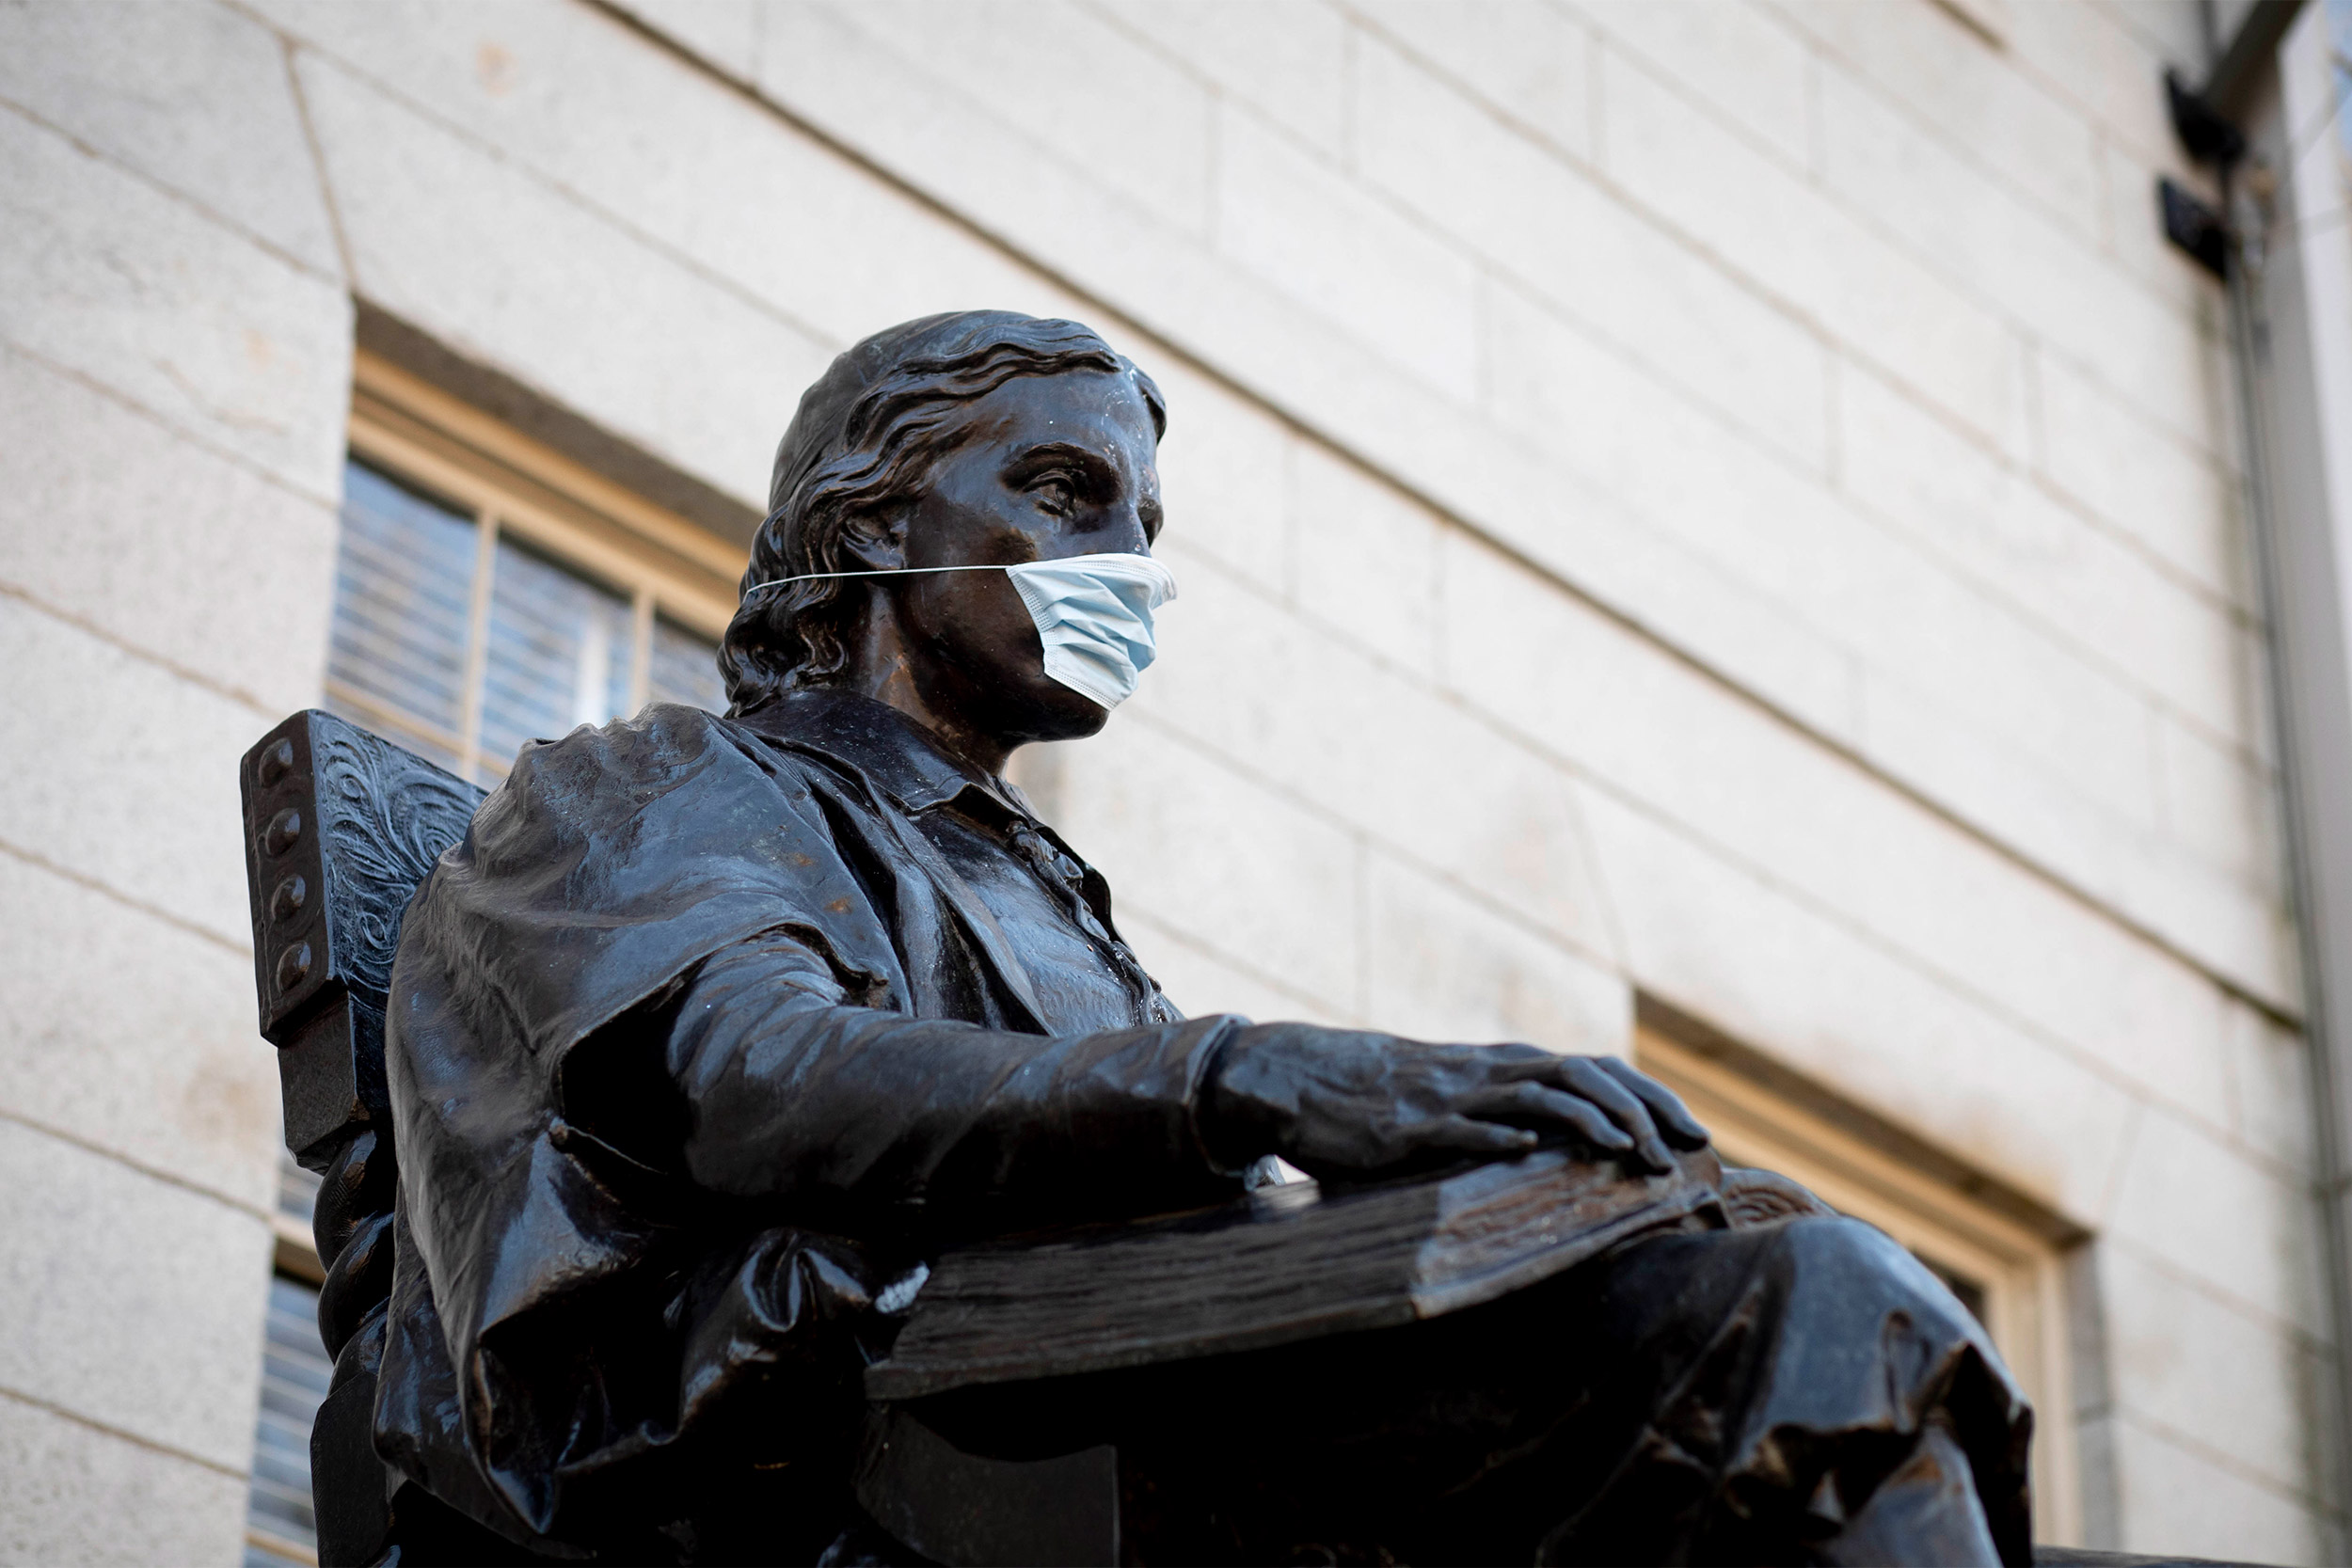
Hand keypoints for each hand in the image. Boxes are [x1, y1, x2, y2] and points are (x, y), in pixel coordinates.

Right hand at [1202, 1024, 1709, 1180]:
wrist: (1301, 1077)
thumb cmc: (1379, 1095)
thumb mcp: (1451, 1096)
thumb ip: (1501, 1110)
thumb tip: (1558, 1147)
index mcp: (1500, 1066)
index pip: (1594, 1070)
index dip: (1649, 1097)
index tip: (1694, 1132)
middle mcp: (1486, 1073)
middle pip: (1581, 1075)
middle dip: (1638, 1109)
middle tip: (1681, 1149)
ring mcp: (1448, 1096)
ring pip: (1533, 1094)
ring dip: (1587, 1121)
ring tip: (1628, 1152)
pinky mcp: (1408, 1125)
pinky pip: (1459, 1126)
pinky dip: (1496, 1133)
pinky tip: (1529, 1149)